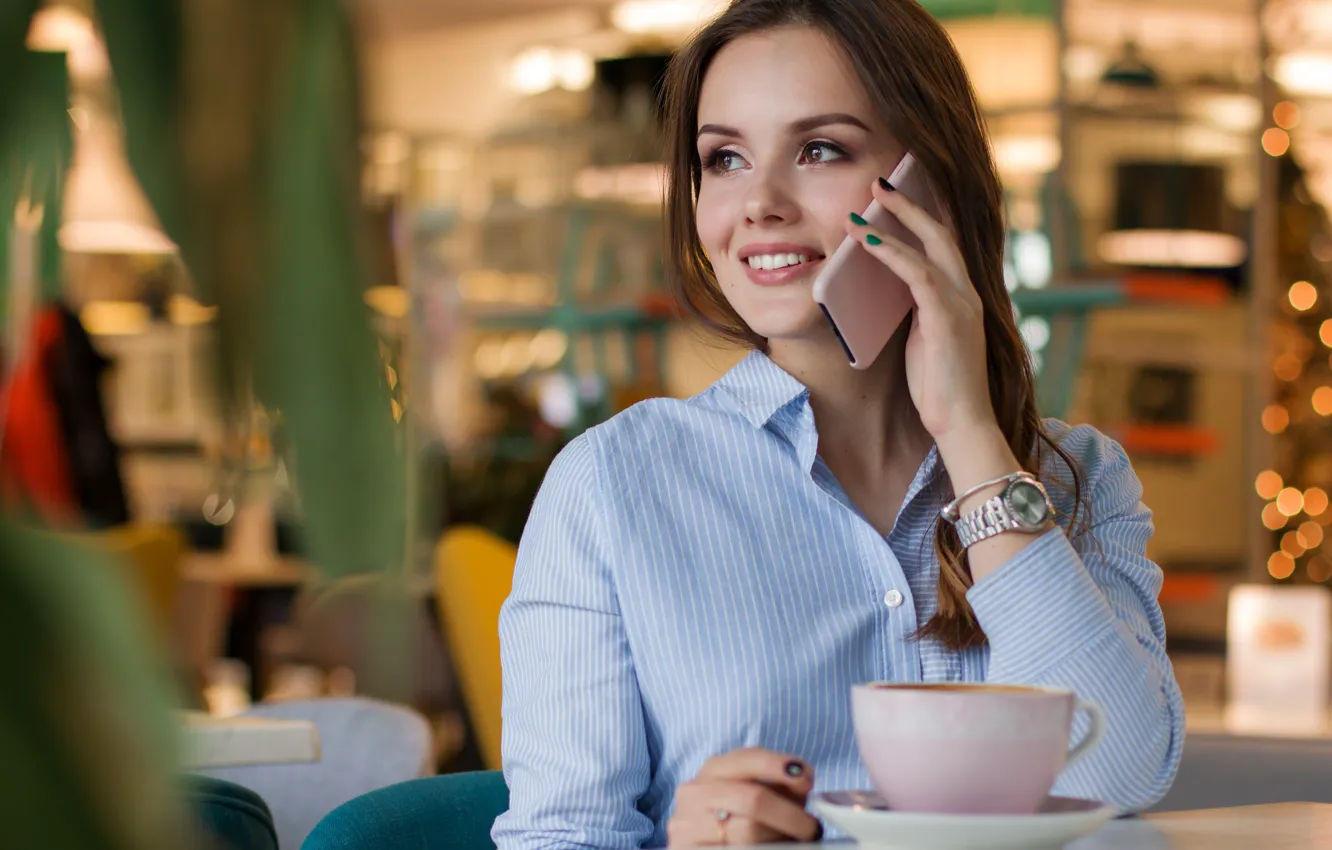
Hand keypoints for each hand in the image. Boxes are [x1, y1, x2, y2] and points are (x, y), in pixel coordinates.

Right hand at [667, 748, 821, 845]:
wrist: (706, 843)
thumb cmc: (737, 816)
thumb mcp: (754, 791)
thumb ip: (779, 783)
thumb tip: (803, 779)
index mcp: (712, 770)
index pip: (748, 759)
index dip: (779, 766)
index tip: (807, 778)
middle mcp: (694, 794)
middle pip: (753, 799)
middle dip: (790, 814)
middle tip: (811, 827)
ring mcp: (687, 826)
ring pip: (748, 832)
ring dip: (779, 838)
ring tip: (791, 841)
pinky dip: (765, 849)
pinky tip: (772, 848)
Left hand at [845, 178, 995, 442]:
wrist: (961, 424)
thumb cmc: (938, 388)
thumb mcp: (921, 339)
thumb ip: (913, 310)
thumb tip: (883, 288)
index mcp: (961, 298)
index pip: (944, 245)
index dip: (921, 216)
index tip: (896, 195)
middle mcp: (967, 293)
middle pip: (942, 232)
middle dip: (910, 204)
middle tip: (881, 181)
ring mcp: (961, 303)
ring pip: (931, 245)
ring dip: (896, 219)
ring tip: (866, 200)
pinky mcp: (948, 318)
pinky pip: (917, 274)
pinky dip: (891, 253)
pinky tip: (866, 240)